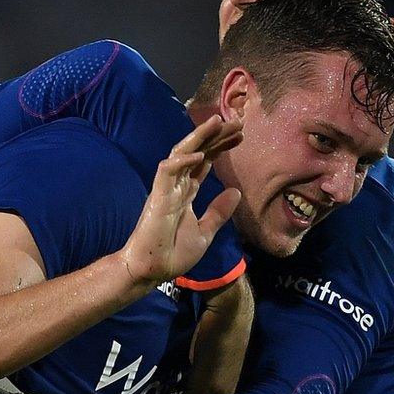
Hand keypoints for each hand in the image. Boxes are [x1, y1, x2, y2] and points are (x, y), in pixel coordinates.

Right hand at [120, 117, 243, 288]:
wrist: (153, 271)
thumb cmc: (172, 254)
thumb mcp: (204, 233)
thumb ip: (218, 213)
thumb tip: (235, 192)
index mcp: (186, 193)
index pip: (205, 162)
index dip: (220, 146)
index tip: (240, 135)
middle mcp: (176, 186)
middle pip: (197, 152)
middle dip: (215, 136)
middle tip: (236, 122)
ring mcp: (166, 189)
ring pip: (181, 153)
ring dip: (199, 137)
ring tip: (218, 122)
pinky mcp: (157, 196)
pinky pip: (167, 171)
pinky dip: (183, 161)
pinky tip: (201, 155)